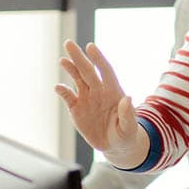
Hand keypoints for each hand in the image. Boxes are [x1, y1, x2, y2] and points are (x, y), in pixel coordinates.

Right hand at [55, 40, 146, 166]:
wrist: (115, 145)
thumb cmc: (126, 134)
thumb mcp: (129, 128)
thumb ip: (128, 114)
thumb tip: (128, 98)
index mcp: (113, 91)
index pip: (105, 71)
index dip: (98, 59)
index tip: (90, 47)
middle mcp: (98, 91)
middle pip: (87, 71)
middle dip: (79, 57)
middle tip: (69, 43)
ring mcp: (86, 98)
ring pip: (77, 79)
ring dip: (70, 69)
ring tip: (63, 60)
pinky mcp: (76, 109)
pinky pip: (68, 97)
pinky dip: (62, 91)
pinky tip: (58, 87)